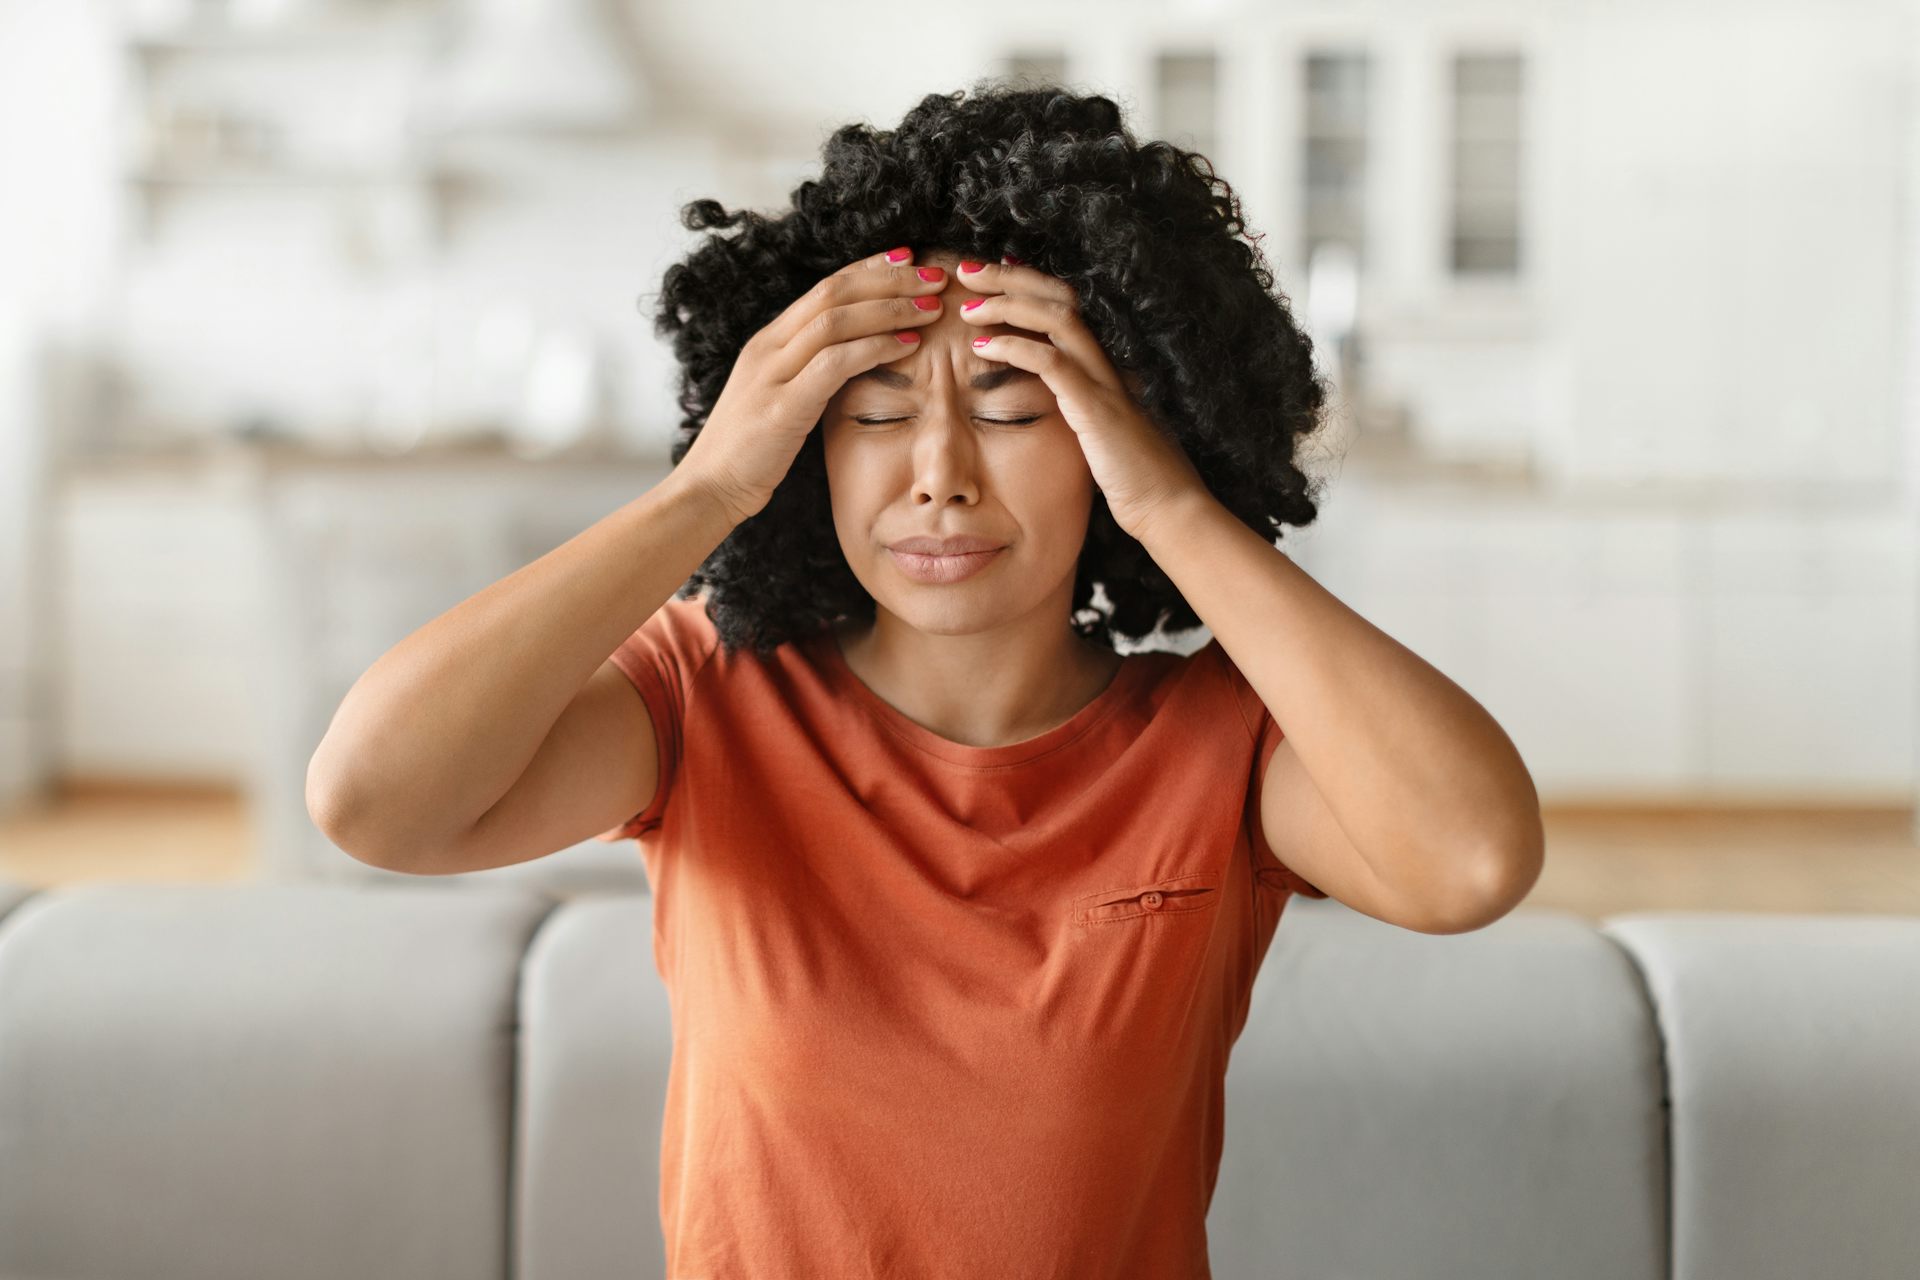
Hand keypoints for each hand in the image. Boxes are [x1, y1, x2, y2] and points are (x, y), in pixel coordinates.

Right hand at [675, 246, 949, 526]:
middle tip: (935, 275)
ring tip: (931, 307)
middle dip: (889, 278)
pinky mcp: (781, 407)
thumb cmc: (751, 452)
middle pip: (834, 292)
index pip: (824, 287)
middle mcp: (768, 347)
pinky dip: (875, 348)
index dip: (870, 268)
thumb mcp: (782, 400)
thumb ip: (811, 374)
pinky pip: (834, 363)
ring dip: (891, 309)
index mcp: (768, 342)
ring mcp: (771, 374)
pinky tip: (908, 345)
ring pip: (836, 319)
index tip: (909, 259)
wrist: (709, 489)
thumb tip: (858, 358)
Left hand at [954, 256, 1208, 541]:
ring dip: (1007, 304)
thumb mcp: (1097, 434)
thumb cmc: (1133, 479)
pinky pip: (1051, 362)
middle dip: (1010, 278)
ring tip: (968, 305)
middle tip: (968, 271)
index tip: (989, 281)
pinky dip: (1013, 347)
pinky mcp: (1096, 407)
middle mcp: (1104, 364)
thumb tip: (1049, 406)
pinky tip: (982, 347)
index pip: (1064, 307)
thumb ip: (1076, 411)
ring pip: (1055, 318)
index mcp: (1102, 368)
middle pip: (1059, 297)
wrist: (1168, 509)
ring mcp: (1102, 382)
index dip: (1027, 286)